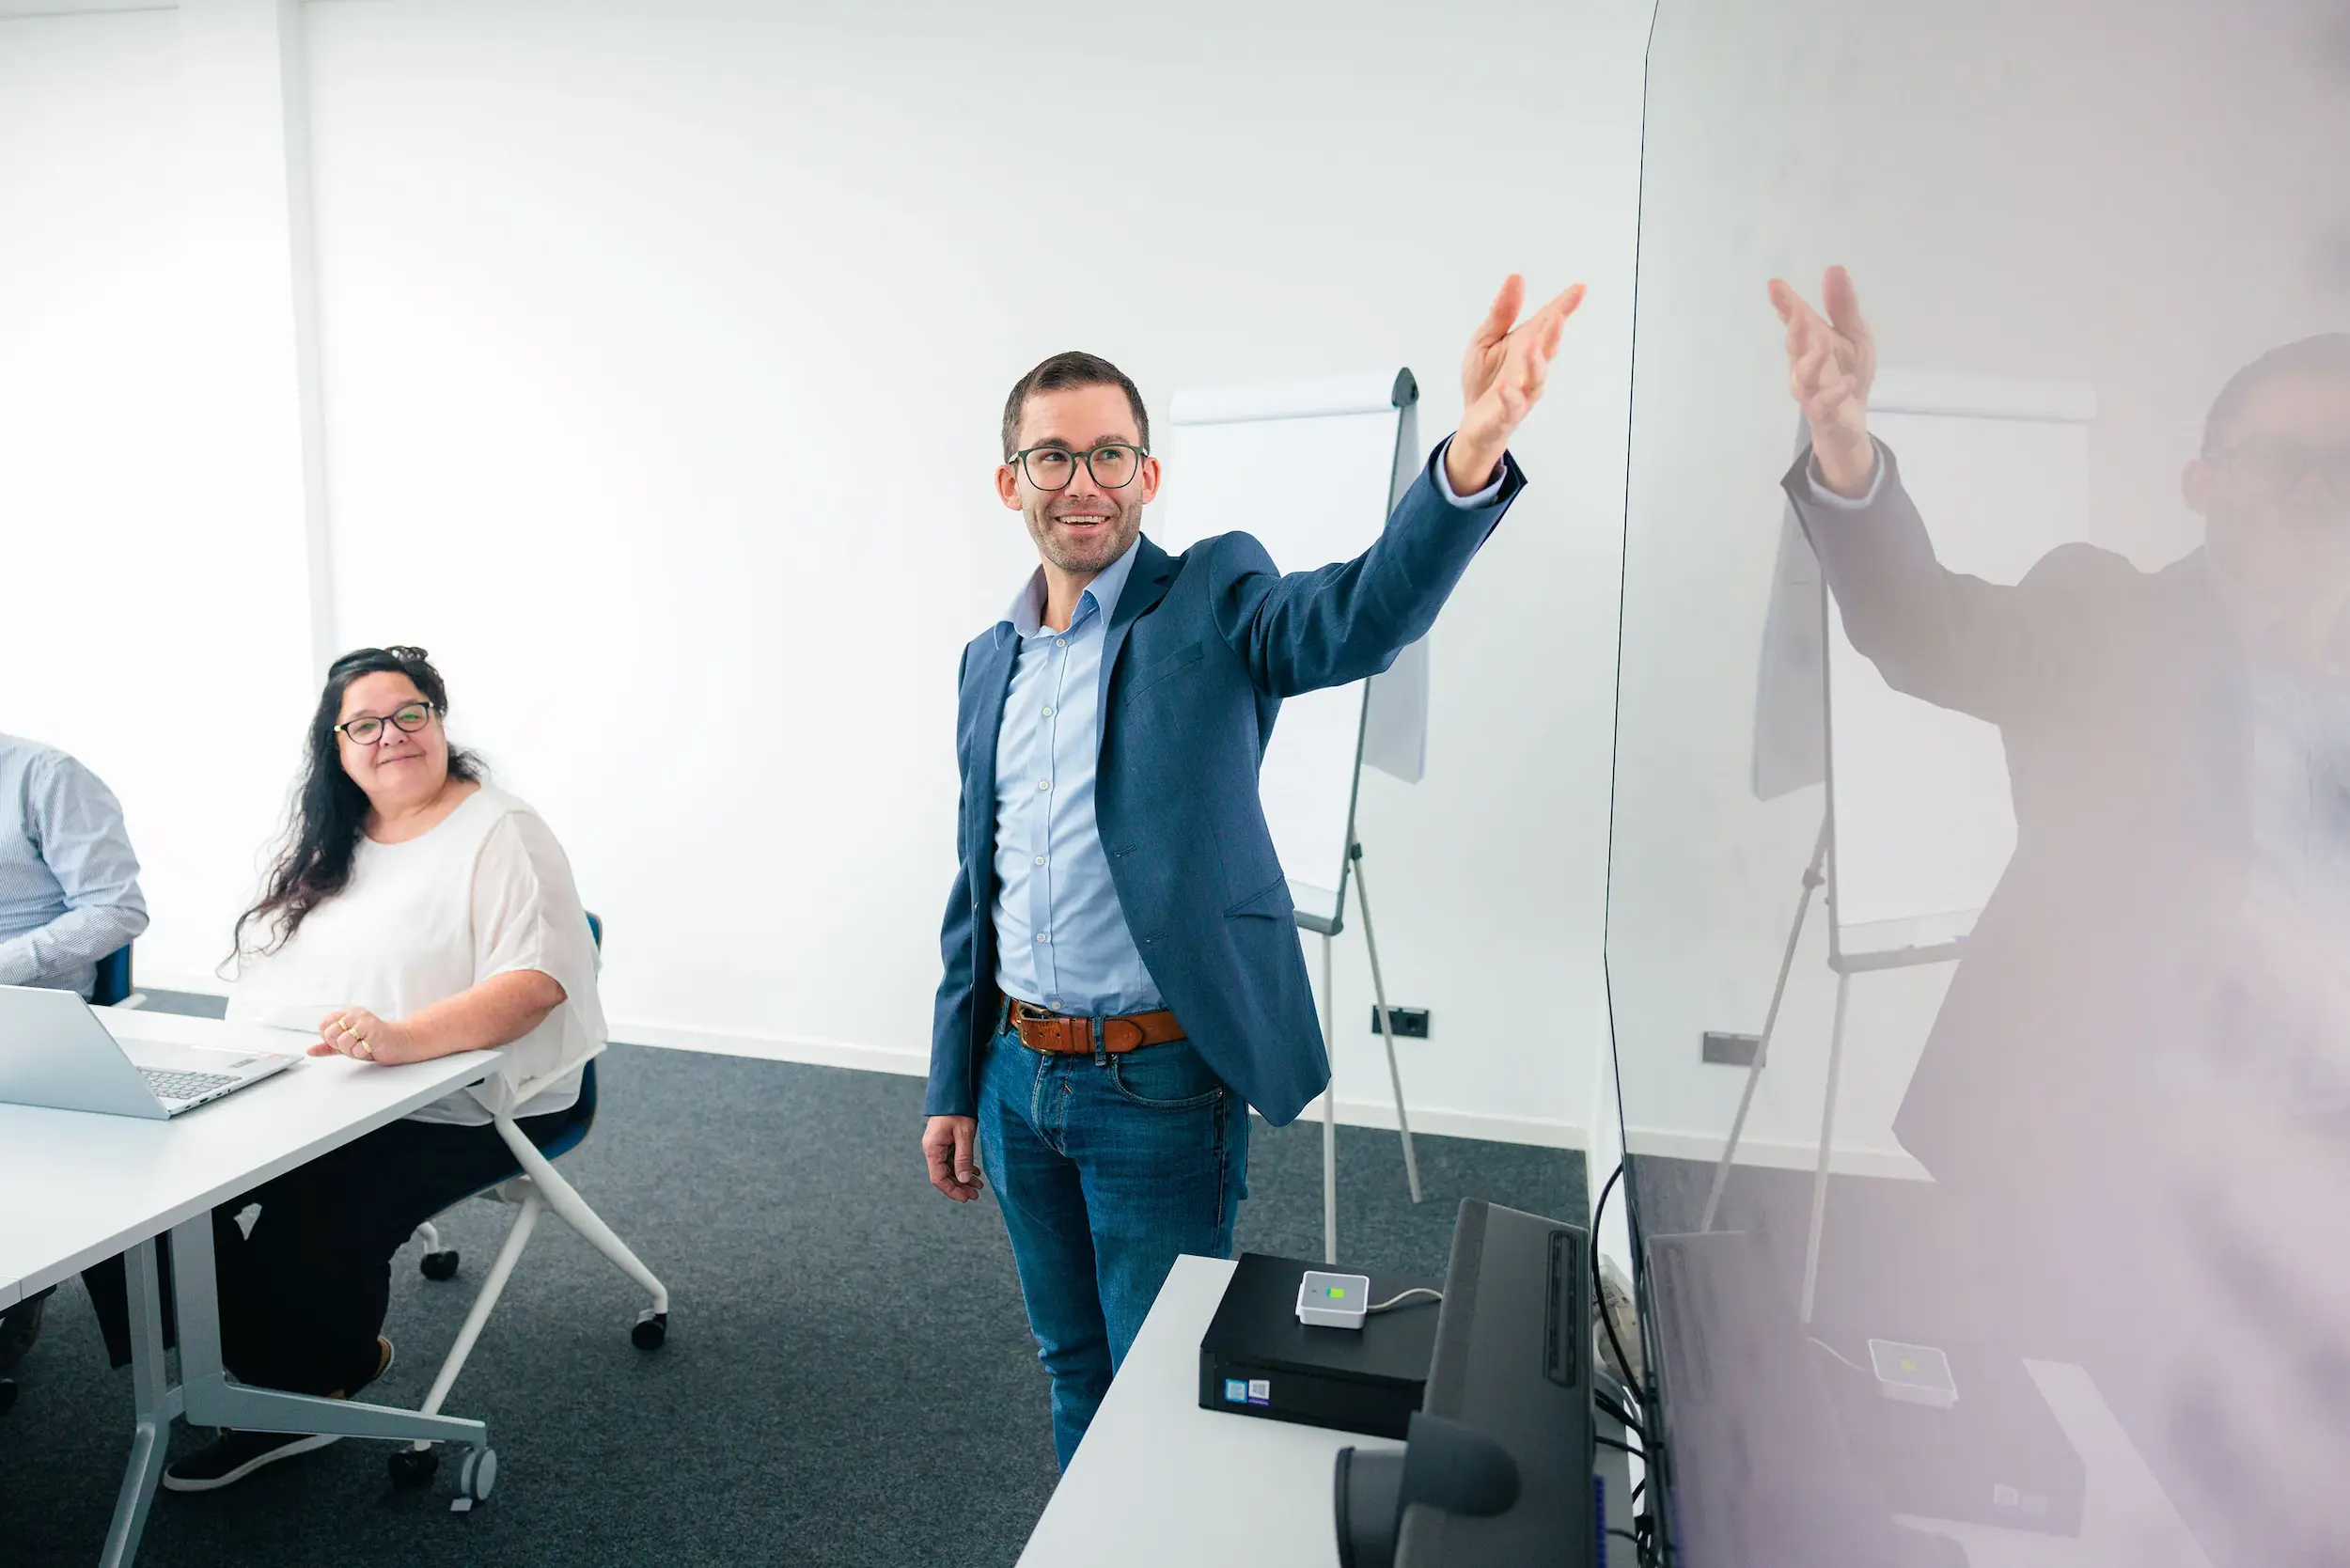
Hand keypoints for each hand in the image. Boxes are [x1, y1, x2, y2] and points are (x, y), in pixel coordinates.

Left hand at [311, 1006, 415, 1065]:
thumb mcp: (347, 1043)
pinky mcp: (374, 1031)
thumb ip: (328, 1046)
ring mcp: (364, 1021)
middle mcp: (355, 1014)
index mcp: (347, 1013)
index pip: (323, 1025)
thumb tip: (310, 1051)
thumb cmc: (374, 1041)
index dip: (329, 1037)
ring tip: (364, 1045)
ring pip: (342, 1042)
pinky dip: (363, 1053)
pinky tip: (372, 1048)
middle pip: (330, 1033)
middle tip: (355, 1043)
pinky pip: (357, 1049)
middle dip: (340, 1045)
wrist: (400, 1042)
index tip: (343, 1039)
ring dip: (353, 1050)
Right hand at [924, 1115, 982, 1201]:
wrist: (954, 1090)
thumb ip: (963, 1157)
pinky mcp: (944, 1142)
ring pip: (949, 1168)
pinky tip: (975, 1172)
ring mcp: (938, 1146)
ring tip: (979, 1186)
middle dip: (960, 1187)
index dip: (952, 1190)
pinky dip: (963, 1167)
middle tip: (976, 1195)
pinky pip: (952, 1159)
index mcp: (933, 1149)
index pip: (938, 1178)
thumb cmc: (958, 1109)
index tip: (966, 1198)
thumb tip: (962, 1180)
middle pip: (944, 1175)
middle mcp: (932, 1149)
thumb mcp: (964, 1134)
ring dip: (963, 1178)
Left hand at [1449, 274, 1585, 493]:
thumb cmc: (1484, 379)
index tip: (1579, 288)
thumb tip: (1516, 277)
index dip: (1564, 305)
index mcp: (1526, 344)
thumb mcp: (1486, 339)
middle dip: (1554, 333)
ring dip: (1536, 362)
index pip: (1548, 321)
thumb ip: (1502, 312)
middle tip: (1558, 316)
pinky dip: (1510, 396)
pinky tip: (1506, 386)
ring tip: (1533, 346)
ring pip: (1536, 376)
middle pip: (1547, 348)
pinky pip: (1512, 405)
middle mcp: (1530, 366)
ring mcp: (1523, 391)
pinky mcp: (1508, 413)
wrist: (1474, 422)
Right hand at [1768, 266, 1877, 496]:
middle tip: (1794, 311)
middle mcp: (1803, 363)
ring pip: (1804, 373)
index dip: (1785, 303)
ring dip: (1812, 358)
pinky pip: (1824, 403)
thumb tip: (1834, 269)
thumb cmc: (1847, 373)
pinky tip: (1846, 383)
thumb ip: (1843, 306)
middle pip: (1795, 344)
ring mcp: (1810, 389)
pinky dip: (1835, 393)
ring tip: (1824, 342)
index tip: (1774, 284)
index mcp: (1811, 342)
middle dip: (1793, 327)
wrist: (1848, 423)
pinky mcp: (1822, 411)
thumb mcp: (1854, 335)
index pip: (1797, 319)